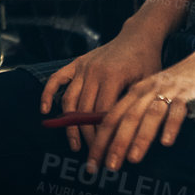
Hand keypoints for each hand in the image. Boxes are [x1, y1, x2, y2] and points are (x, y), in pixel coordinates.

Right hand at [40, 25, 163, 159]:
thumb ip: (134, 106)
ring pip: (70, 101)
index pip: (103, 114)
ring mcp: (83, 67)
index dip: (104, 136)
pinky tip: (46, 111)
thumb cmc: (147, 63)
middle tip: (92, 158)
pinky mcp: (76, 63)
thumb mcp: (148, 84)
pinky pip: (57, 79)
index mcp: (113, 76)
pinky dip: (48, 94)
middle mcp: (94, 71)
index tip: (107, 155)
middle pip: (85, 111)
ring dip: (70, 126)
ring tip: (75, 146)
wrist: (138, 36)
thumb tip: (129, 137)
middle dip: (88, 137)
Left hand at [83, 52, 194, 174]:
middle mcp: (149, 90)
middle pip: (127, 118)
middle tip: (108, 167)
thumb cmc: (180, 86)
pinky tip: (166, 142)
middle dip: (115, 143)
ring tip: (132, 159)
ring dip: (140, 137)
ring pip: (150, 115)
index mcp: (136, 92)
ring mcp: (169, 91)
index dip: (100, 140)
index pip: (111, 117)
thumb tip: (119, 145)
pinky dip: (171, 126)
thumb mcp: (154, 96)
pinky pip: (179, 111)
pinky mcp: (190, 94)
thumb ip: (139, 114)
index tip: (93, 163)